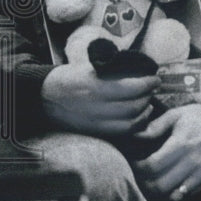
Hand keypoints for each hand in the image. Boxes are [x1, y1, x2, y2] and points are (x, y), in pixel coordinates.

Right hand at [41, 63, 159, 134]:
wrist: (44, 97)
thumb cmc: (68, 78)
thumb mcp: (90, 68)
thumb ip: (113, 71)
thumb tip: (139, 72)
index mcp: (96, 87)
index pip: (131, 88)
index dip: (148, 84)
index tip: (156, 79)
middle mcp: (97, 107)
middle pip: (134, 107)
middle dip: (148, 97)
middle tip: (153, 89)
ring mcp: (96, 123)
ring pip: (131, 123)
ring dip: (144, 113)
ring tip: (148, 103)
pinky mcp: (95, 132)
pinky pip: (122, 132)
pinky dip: (135, 126)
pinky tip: (139, 117)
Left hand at [132, 94, 200, 200]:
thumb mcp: (177, 114)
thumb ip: (155, 126)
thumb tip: (134, 135)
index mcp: (181, 144)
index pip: (152, 166)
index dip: (137, 168)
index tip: (131, 162)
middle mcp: (192, 162)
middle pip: (159, 185)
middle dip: (144, 183)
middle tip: (137, 175)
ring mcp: (200, 174)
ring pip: (172, 195)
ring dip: (157, 191)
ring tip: (149, 181)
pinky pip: (185, 195)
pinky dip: (172, 193)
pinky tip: (166, 182)